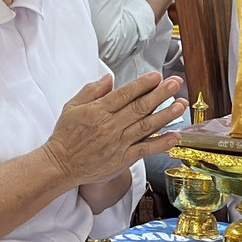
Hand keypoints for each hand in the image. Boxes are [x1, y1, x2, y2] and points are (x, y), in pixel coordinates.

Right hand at [40, 73, 187, 188]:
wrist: (60, 165)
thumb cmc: (65, 136)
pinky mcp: (123, 159)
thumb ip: (91, 91)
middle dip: (161, 93)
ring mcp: (118, 143)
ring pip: (147, 126)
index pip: (126, 94)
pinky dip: (162, 143)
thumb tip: (109, 78)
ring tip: (181, 105)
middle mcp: (111, 125)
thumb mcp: (72, 107)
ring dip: (166, 114)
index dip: (144, 84)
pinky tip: (176, 136)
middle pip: (140, 107)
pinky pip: (146, 149)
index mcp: (98, 110)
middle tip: (176, 83)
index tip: (158, 76)